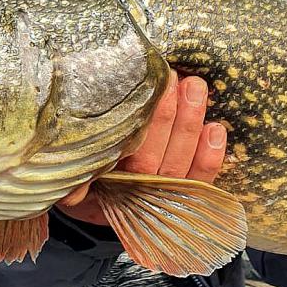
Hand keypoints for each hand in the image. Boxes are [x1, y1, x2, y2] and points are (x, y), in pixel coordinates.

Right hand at [56, 70, 227, 225]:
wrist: (93, 206)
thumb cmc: (85, 175)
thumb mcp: (72, 177)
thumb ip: (74, 178)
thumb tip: (70, 187)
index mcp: (106, 185)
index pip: (126, 157)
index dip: (143, 127)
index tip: (148, 91)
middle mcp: (134, 193)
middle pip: (154, 159)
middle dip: (168, 117)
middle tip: (176, 79)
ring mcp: (160, 197)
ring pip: (179, 165)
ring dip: (190, 125)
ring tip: (196, 88)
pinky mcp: (184, 199)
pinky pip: (200, 182)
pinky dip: (210, 158)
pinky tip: (216, 129)